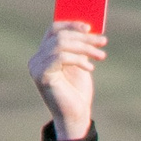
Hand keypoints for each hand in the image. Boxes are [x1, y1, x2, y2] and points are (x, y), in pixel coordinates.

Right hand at [30, 24, 103, 140]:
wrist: (76, 116)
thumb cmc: (77, 92)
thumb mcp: (80, 63)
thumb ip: (79, 47)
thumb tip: (88, 28)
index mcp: (44, 54)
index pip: (54, 30)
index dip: (71, 24)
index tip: (89, 26)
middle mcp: (36, 59)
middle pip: (60, 36)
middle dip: (84, 37)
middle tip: (103, 41)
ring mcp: (36, 67)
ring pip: (61, 44)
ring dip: (85, 48)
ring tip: (101, 55)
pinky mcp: (41, 75)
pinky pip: (60, 57)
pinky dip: (78, 60)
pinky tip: (90, 68)